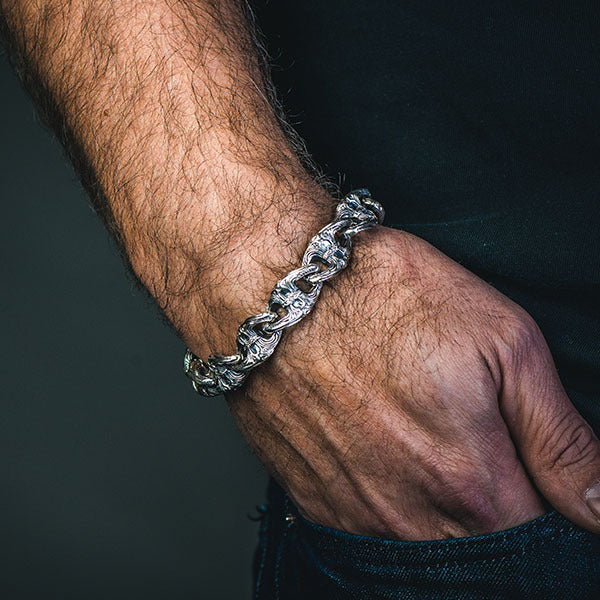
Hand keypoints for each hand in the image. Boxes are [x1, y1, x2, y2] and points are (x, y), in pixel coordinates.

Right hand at [227, 226, 599, 539]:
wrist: (275, 290)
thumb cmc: (383, 298)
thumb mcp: (501, 342)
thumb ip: (560, 438)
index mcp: (473, 484)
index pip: (544, 546)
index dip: (554, 516)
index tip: (541, 483)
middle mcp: (412, 517)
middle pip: (483, 558)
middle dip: (499, 518)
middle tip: (478, 453)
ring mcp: (356, 514)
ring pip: (425, 554)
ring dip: (442, 516)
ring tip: (431, 450)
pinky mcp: (314, 500)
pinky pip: (370, 537)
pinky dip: (393, 512)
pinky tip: (390, 462)